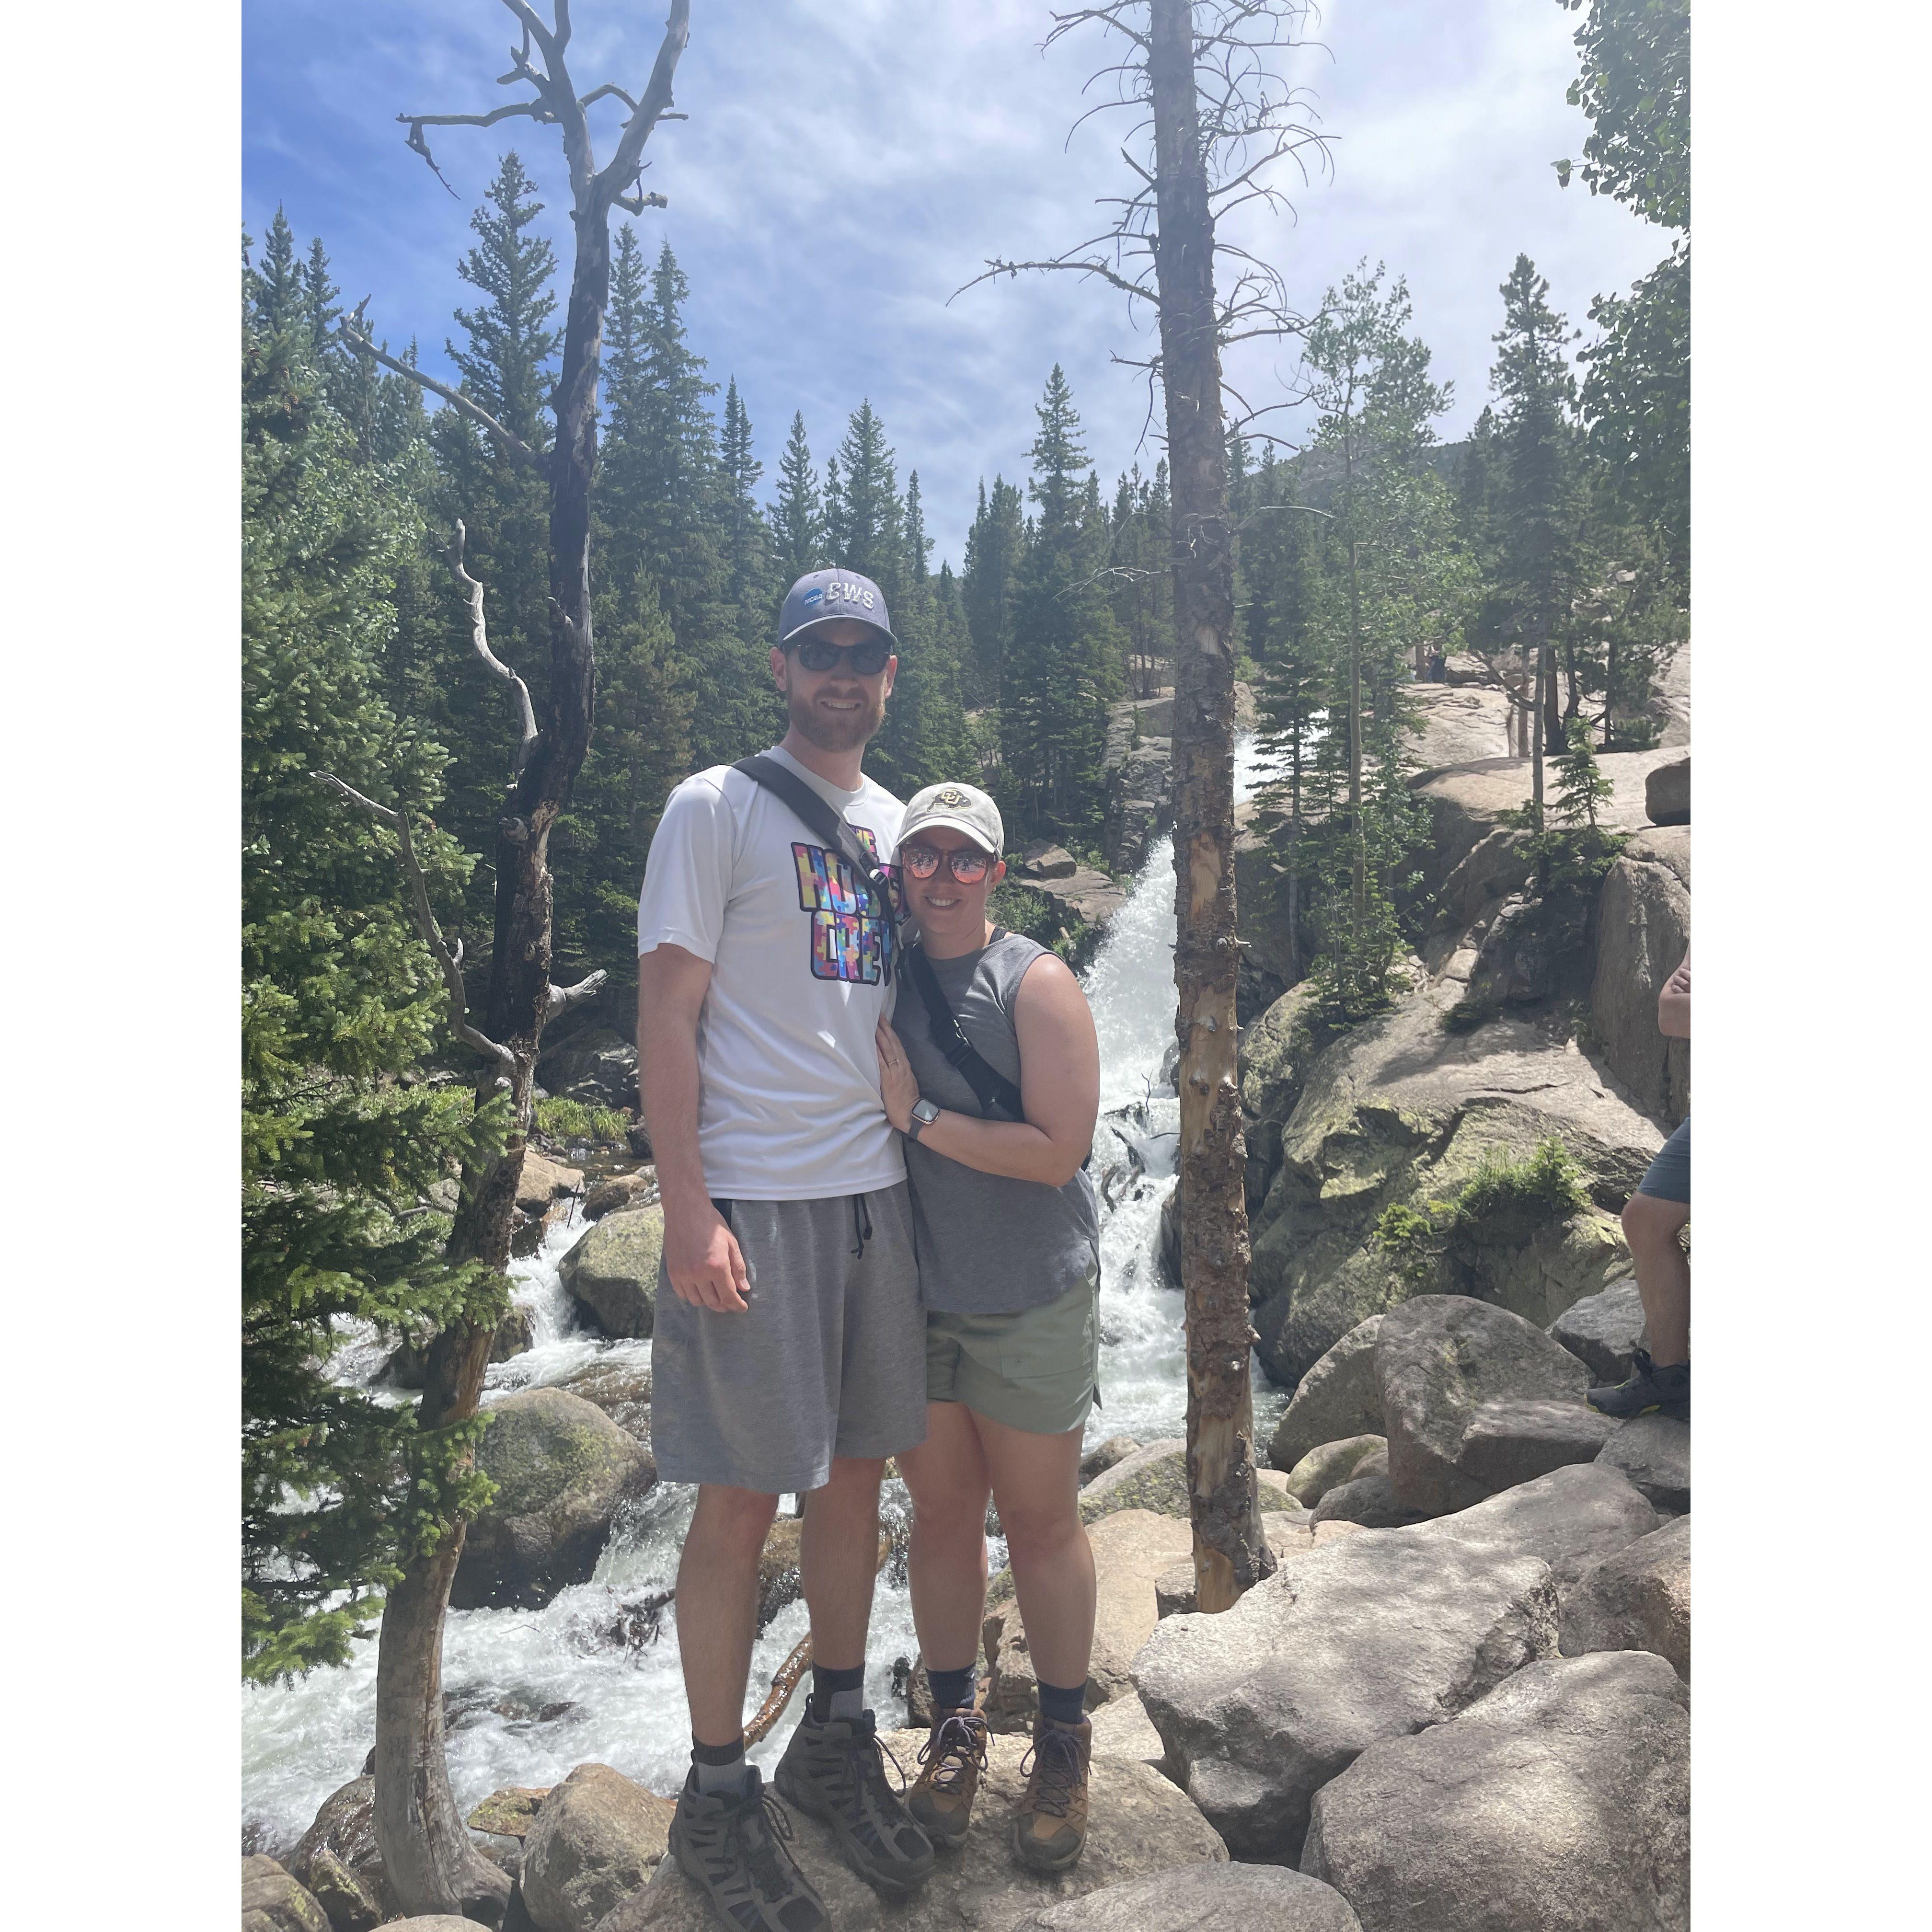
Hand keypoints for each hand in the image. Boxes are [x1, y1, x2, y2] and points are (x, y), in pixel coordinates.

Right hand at [662, 1196, 750, 1311]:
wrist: (686, 1210)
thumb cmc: (711, 1224)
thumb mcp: (731, 1243)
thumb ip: (738, 1267)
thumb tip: (744, 1288)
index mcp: (717, 1266)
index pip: (729, 1296)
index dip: (737, 1305)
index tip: (742, 1308)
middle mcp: (699, 1274)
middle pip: (713, 1302)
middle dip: (724, 1306)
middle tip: (730, 1304)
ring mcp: (684, 1274)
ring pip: (697, 1301)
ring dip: (708, 1302)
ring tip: (715, 1296)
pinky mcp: (672, 1272)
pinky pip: (682, 1294)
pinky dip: (692, 1295)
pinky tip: (699, 1289)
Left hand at [875, 1020, 919, 1134]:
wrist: (911, 1114)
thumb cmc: (906, 1100)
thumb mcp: (904, 1081)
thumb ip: (897, 1071)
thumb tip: (888, 1062)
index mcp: (904, 1065)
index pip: (896, 1044)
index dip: (889, 1031)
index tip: (883, 1019)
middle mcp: (901, 1065)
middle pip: (892, 1042)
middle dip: (884, 1027)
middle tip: (877, 1014)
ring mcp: (895, 1072)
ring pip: (887, 1049)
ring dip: (880, 1035)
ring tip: (873, 1023)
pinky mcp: (888, 1080)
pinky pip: (882, 1063)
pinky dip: (877, 1052)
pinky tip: (872, 1044)